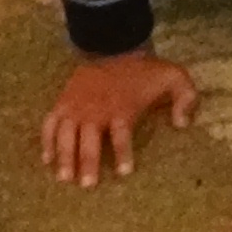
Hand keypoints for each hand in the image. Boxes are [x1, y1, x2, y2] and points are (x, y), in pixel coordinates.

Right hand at [43, 50, 197, 185]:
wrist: (113, 46)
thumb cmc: (144, 71)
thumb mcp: (174, 77)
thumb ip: (185, 99)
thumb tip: (183, 125)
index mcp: (121, 108)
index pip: (122, 135)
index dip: (123, 154)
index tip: (125, 172)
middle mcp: (96, 111)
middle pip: (90, 140)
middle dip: (88, 162)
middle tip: (87, 185)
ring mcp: (76, 107)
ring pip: (66, 135)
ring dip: (65, 157)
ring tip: (64, 179)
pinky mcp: (63, 103)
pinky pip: (50, 124)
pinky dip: (47, 141)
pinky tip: (46, 160)